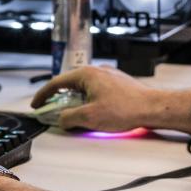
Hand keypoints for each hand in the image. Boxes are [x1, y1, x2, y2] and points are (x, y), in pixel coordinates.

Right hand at [30, 65, 158, 131]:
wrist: (153, 108)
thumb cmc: (125, 109)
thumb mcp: (89, 117)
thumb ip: (69, 118)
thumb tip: (61, 119)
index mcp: (86, 74)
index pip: (56, 83)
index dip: (43, 95)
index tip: (36, 105)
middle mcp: (96, 71)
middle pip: (70, 84)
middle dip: (58, 98)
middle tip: (51, 110)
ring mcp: (108, 76)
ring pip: (84, 87)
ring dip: (74, 100)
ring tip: (72, 114)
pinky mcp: (118, 83)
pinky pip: (95, 90)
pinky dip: (87, 100)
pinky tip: (92, 112)